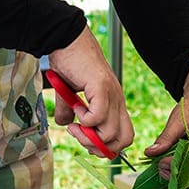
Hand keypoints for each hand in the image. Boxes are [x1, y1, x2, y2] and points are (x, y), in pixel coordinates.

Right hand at [45, 27, 134, 157]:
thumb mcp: (68, 93)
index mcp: (114, 102)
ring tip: (75, 123)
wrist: (66, 39)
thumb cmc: (69, 62)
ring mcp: (112, 94)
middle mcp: (117, 100)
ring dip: (88, 135)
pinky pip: (98, 117)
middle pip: (124, 140)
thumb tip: (64, 124)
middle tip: (80, 136)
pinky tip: (76, 108)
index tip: (85, 139)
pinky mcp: (101, 87)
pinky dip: (85, 120)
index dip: (107, 146)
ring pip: (110, 133)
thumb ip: (69, 110)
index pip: (124, 136)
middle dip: (101, 148)